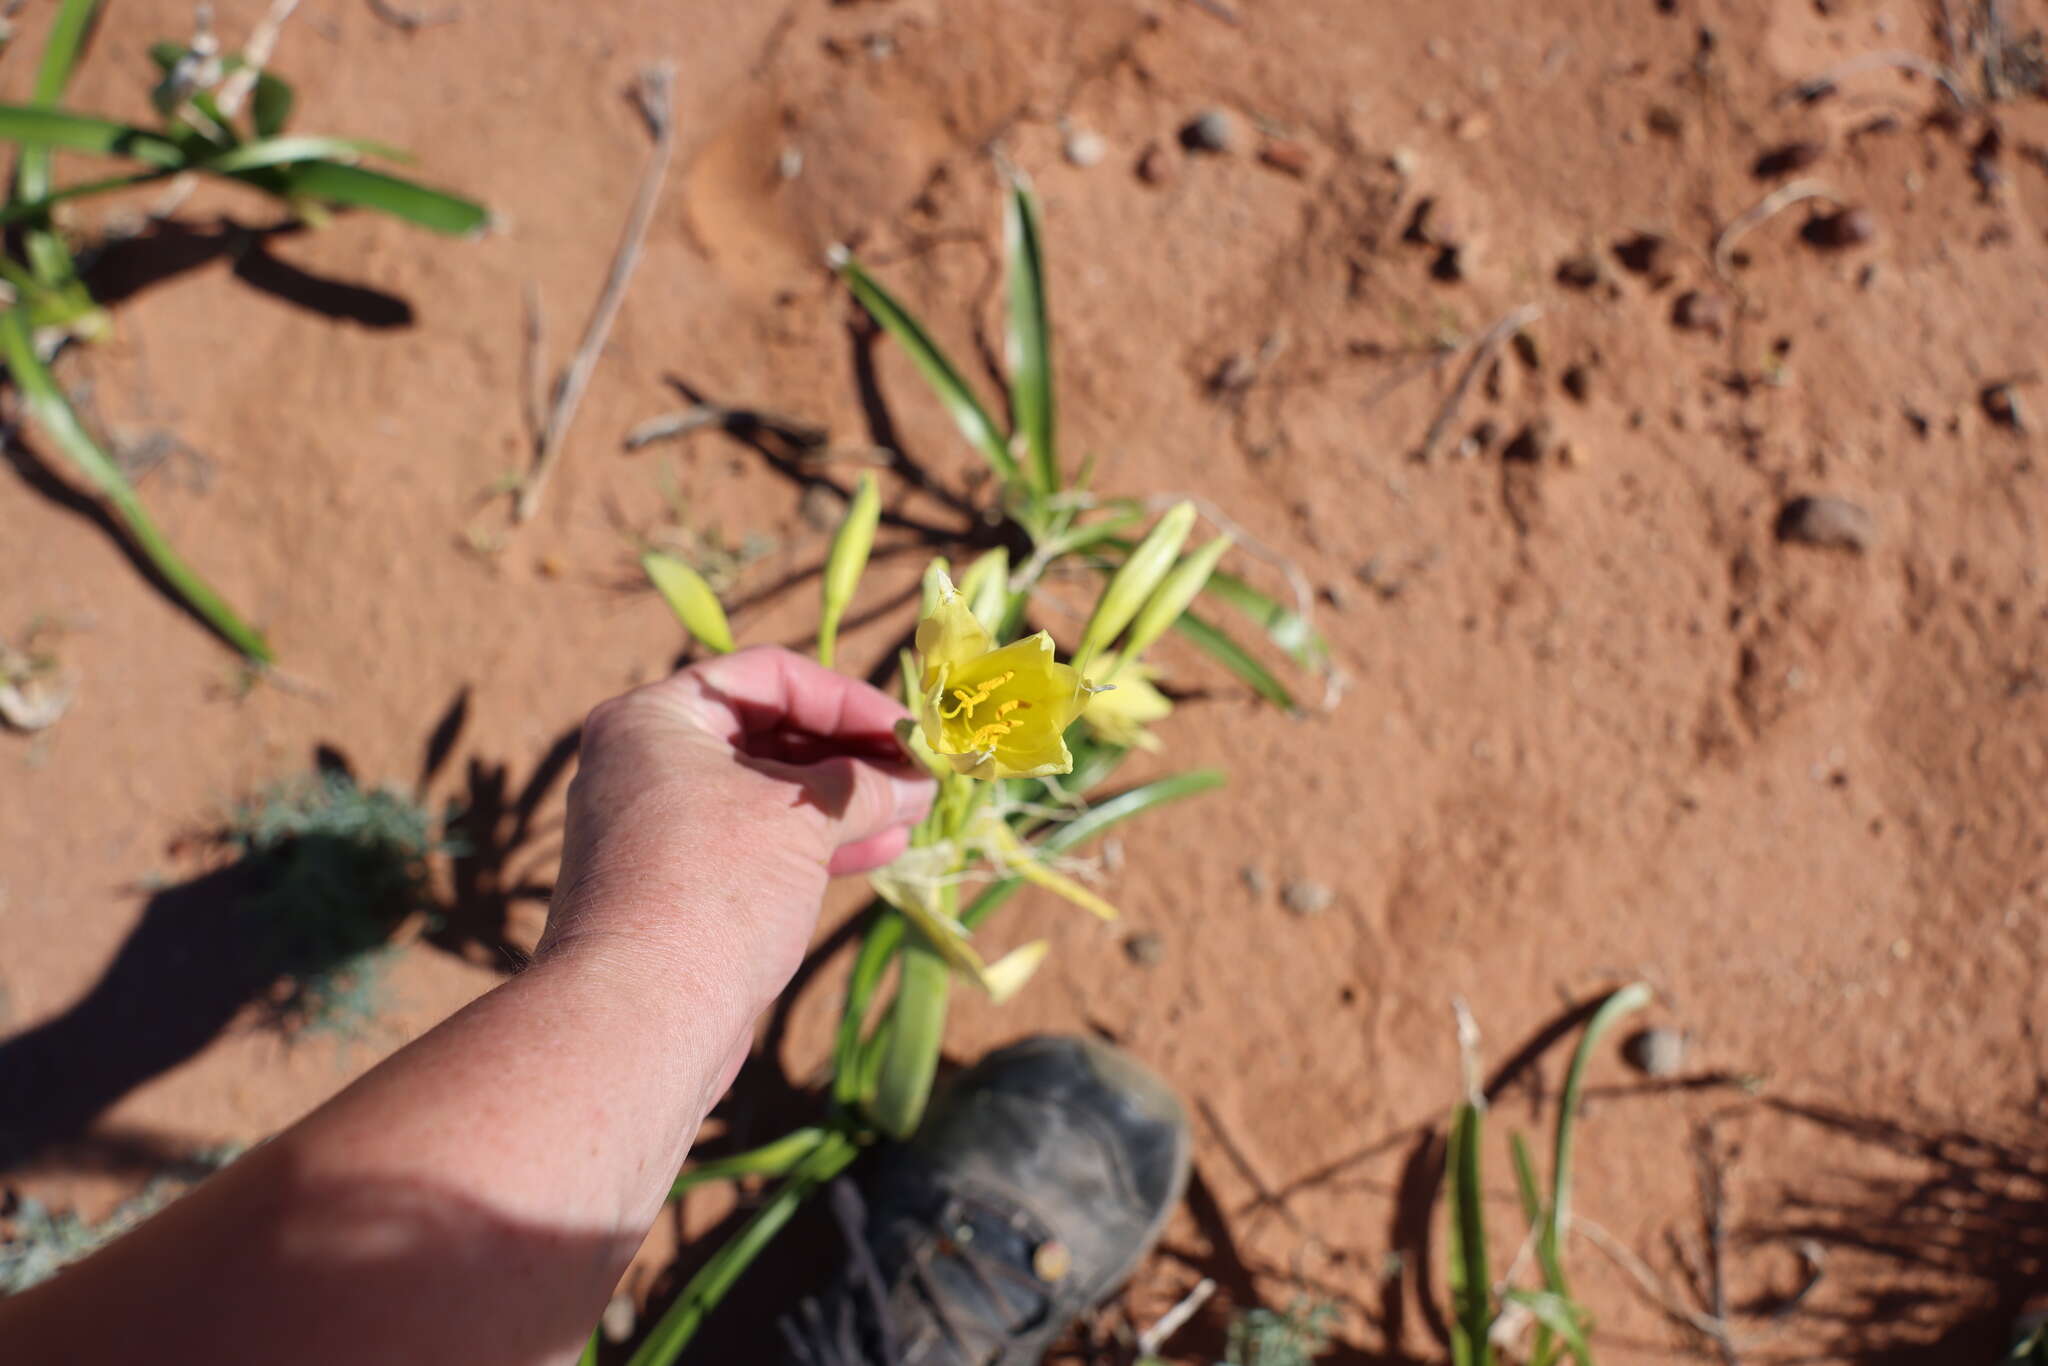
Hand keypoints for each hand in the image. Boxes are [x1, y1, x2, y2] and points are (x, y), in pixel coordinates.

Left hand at [539, 647, 934, 1017]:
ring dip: (844, 803)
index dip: (848, 699)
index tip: (909, 731)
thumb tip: (916, 782)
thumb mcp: (801, 822)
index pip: (768, 678)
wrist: (638, 1018)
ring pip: (767, 797)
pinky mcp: (679, 888)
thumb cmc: (714, 889)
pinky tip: (880, 851)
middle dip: (851, 755)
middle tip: (919, 774)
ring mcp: (659, 830)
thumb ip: (863, 788)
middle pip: (769, 735)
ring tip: (913, 813)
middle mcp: (646, 764)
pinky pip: (756, 846)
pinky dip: (815, 845)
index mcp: (655, 719)